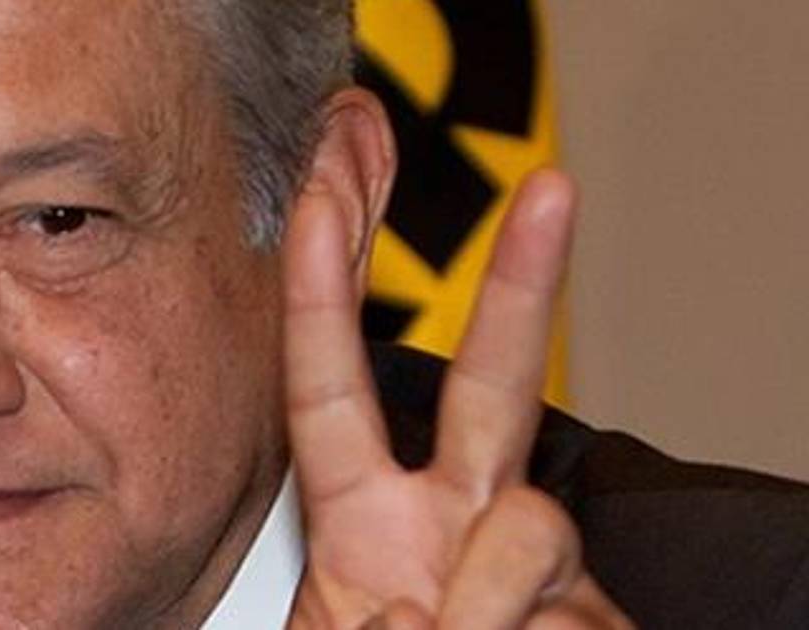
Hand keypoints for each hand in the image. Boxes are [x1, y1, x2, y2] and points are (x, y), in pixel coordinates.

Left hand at [282, 170, 632, 628]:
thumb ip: (361, 614)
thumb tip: (428, 607)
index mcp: (364, 520)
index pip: (330, 390)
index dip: (325, 292)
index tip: (319, 193)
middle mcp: (456, 521)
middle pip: (492, 384)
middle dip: (521, 284)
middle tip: (554, 189)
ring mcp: (535, 565)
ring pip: (532, 526)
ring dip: (483, 603)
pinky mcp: (596, 612)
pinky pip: (566, 609)